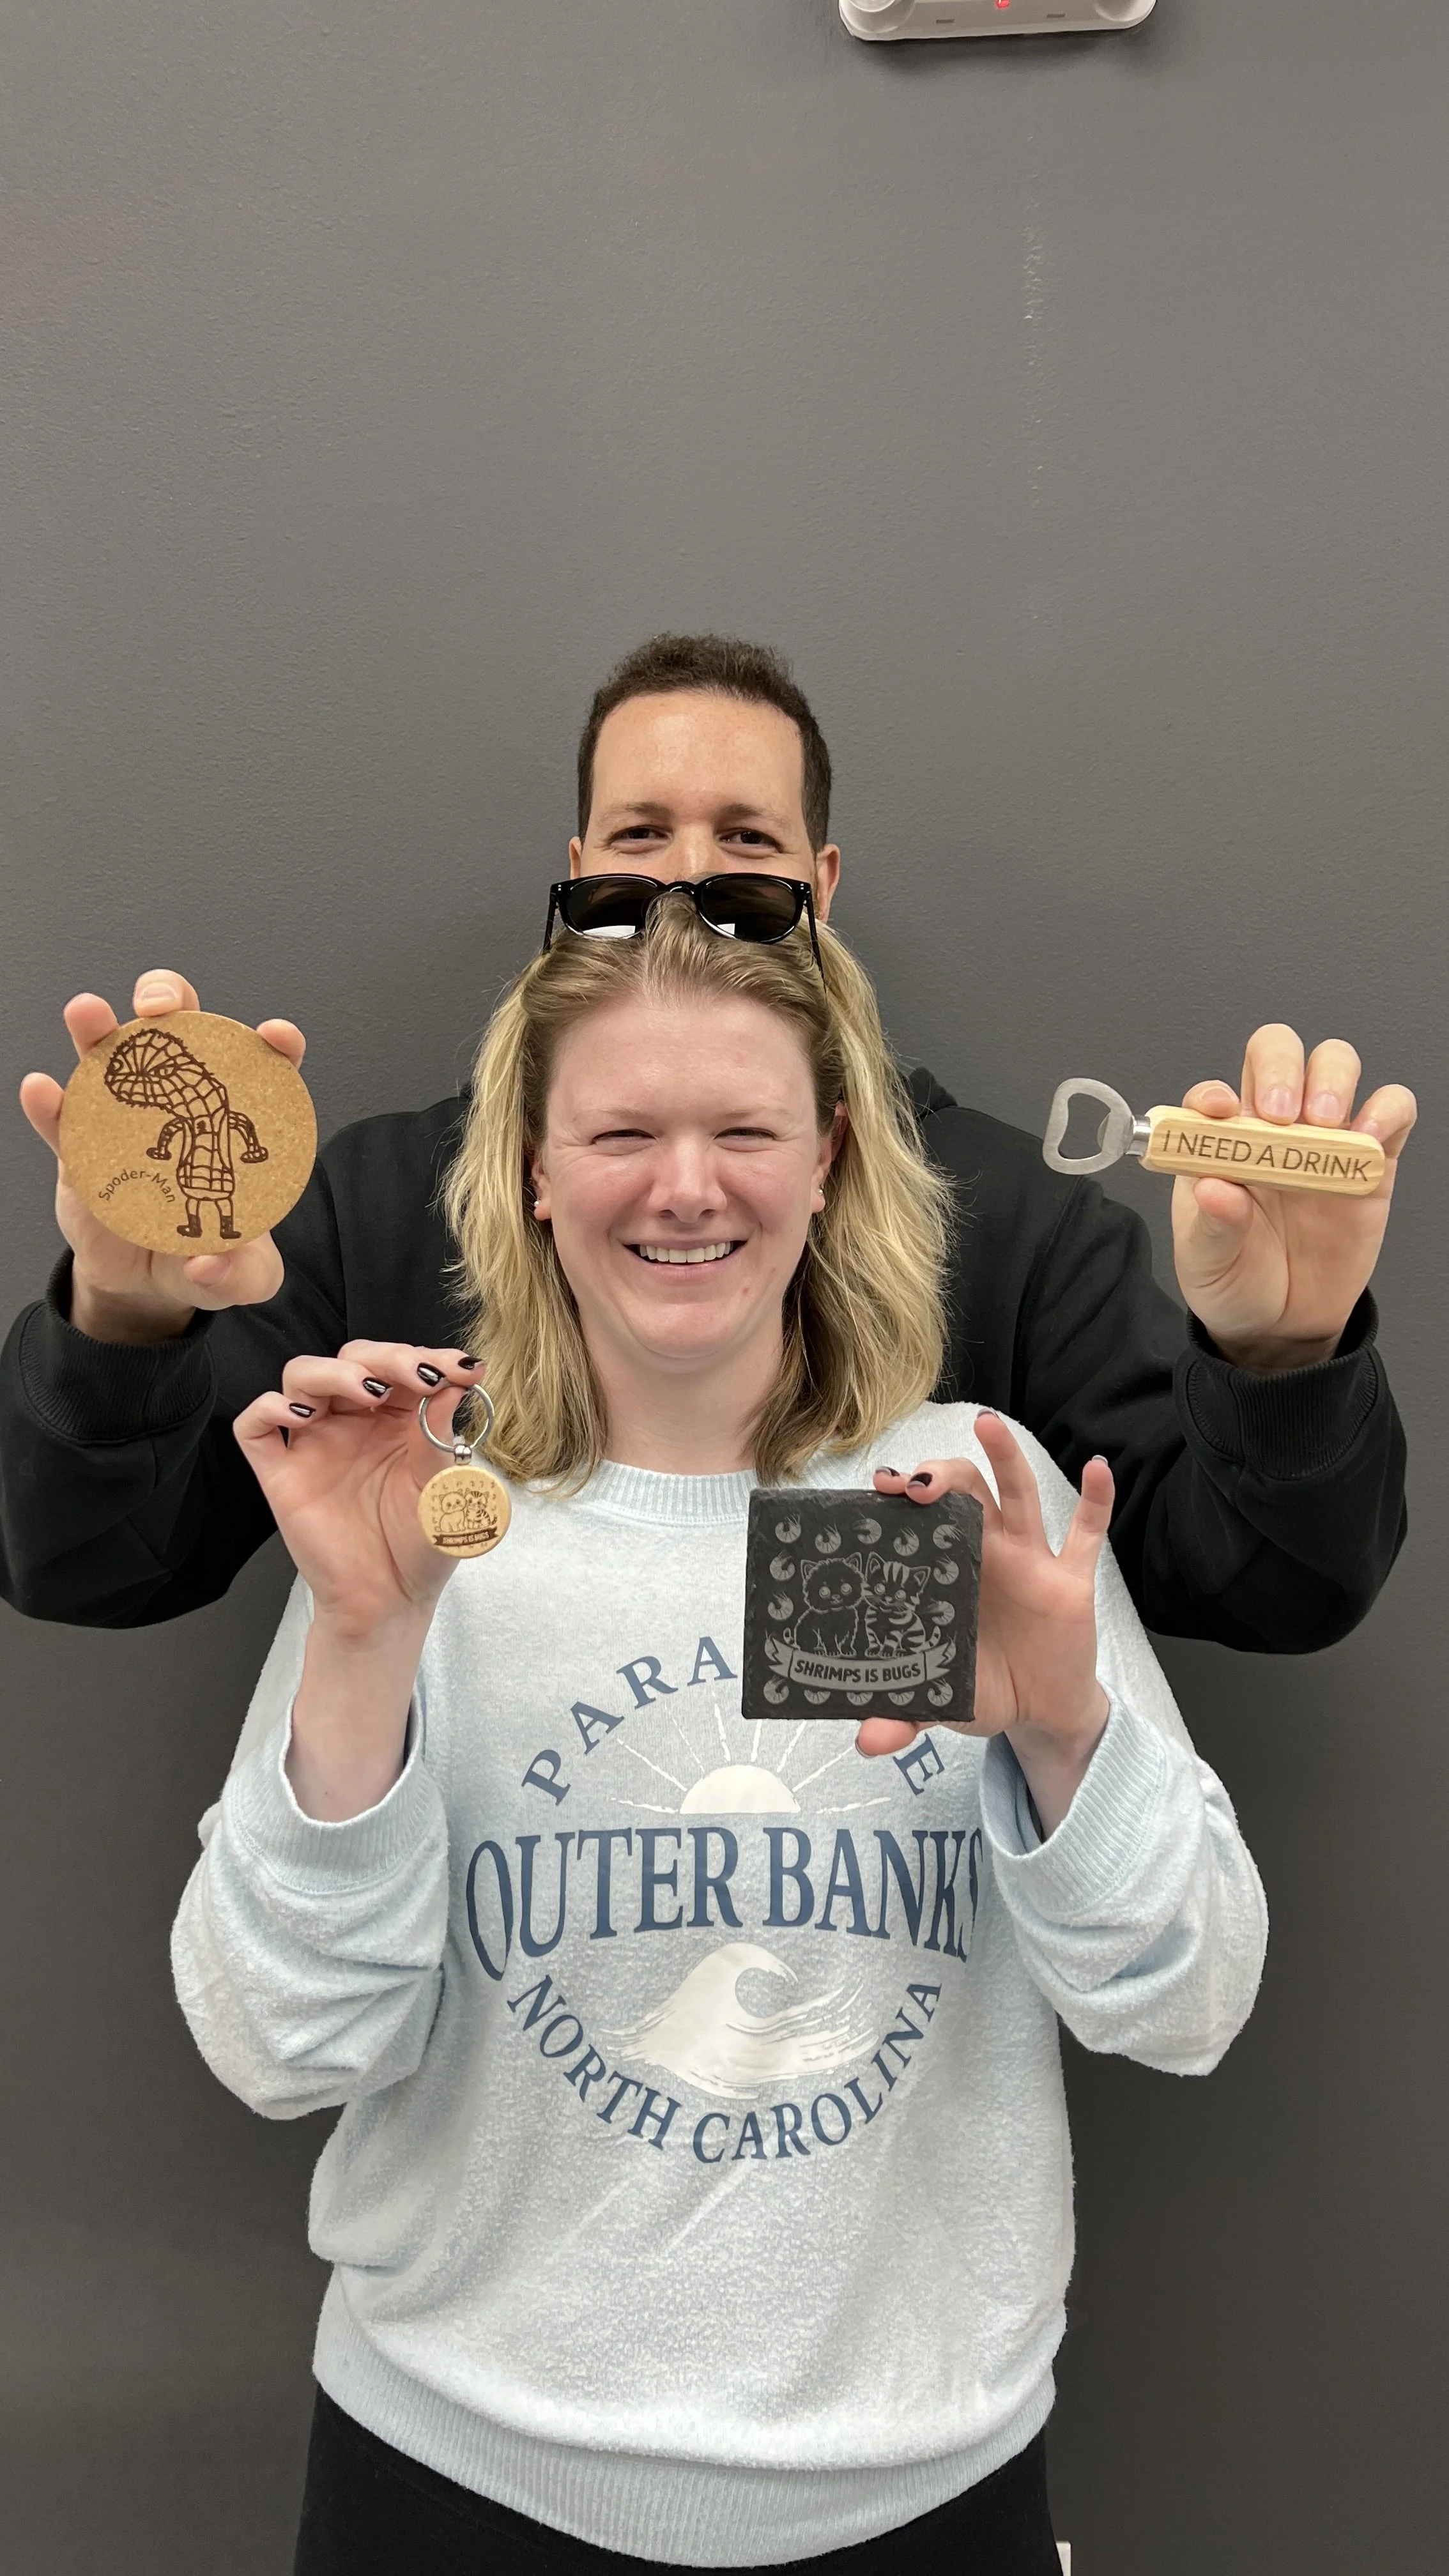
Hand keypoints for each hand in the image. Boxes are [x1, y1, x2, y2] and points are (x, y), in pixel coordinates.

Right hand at [19, 968, 306, 1344]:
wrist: (145, 1285)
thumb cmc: (205, 1260)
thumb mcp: (242, 1279)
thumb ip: (242, 1276)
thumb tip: (209, 1265)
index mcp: (230, 1123)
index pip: (259, 1068)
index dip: (272, 1044)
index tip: (276, 1037)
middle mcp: (178, 1104)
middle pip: (177, 1035)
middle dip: (169, 1000)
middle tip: (159, 1008)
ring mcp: (125, 1119)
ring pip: (111, 1057)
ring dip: (98, 1030)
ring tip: (88, 1014)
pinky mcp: (80, 1149)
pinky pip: (62, 1120)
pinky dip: (50, 1103)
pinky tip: (42, 1091)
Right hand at [234, 1343, 483, 1641]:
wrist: (390, 1601)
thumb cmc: (421, 1546)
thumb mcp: (442, 1487)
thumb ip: (440, 1434)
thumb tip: (456, 1380)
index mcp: (397, 1419)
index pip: (402, 1367)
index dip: (428, 1358)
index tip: (461, 1367)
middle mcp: (353, 1423)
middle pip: (351, 1359)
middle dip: (385, 1357)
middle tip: (416, 1373)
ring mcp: (314, 1444)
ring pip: (302, 1377)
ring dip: (333, 1372)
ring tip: (369, 1391)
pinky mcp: (281, 1473)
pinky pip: (255, 1427)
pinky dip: (269, 1408)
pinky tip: (302, 1417)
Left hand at [856, 1413, 1112, 1836]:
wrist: (1042, 1713)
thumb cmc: (983, 1689)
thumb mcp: (941, 1701)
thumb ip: (904, 1714)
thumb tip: (867, 1742)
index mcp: (947, 1572)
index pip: (919, 1520)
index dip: (897, 1499)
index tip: (872, 1487)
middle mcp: (985, 1553)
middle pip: (964, 1494)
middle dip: (940, 1476)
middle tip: (912, 1483)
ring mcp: (1031, 1562)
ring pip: (1018, 1496)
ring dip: (1005, 1459)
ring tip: (988, 1424)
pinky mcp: (1071, 1582)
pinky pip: (1087, 1534)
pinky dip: (1097, 1501)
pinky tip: (1097, 1468)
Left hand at [1170, 1025, 1415, 1371]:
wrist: (1282, 1324)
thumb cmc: (1234, 1280)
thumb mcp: (1206, 1262)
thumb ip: (1211, 1225)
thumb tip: (1214, 1188)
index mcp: (1219, 1145)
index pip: (1213, 1093)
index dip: (1214, 1093)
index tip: (1220, 1110)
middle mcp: (1269, 1129)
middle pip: (1277, 1053)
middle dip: (1281, 1067)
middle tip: (1283, 1113)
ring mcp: (1322, 1138)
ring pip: (1334, 1064)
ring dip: (1331, 1078)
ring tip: (1324, 1121)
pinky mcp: (1369, 1160)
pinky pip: (1391, 1111)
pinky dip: (1386, 1109)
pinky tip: (1369, 1135)